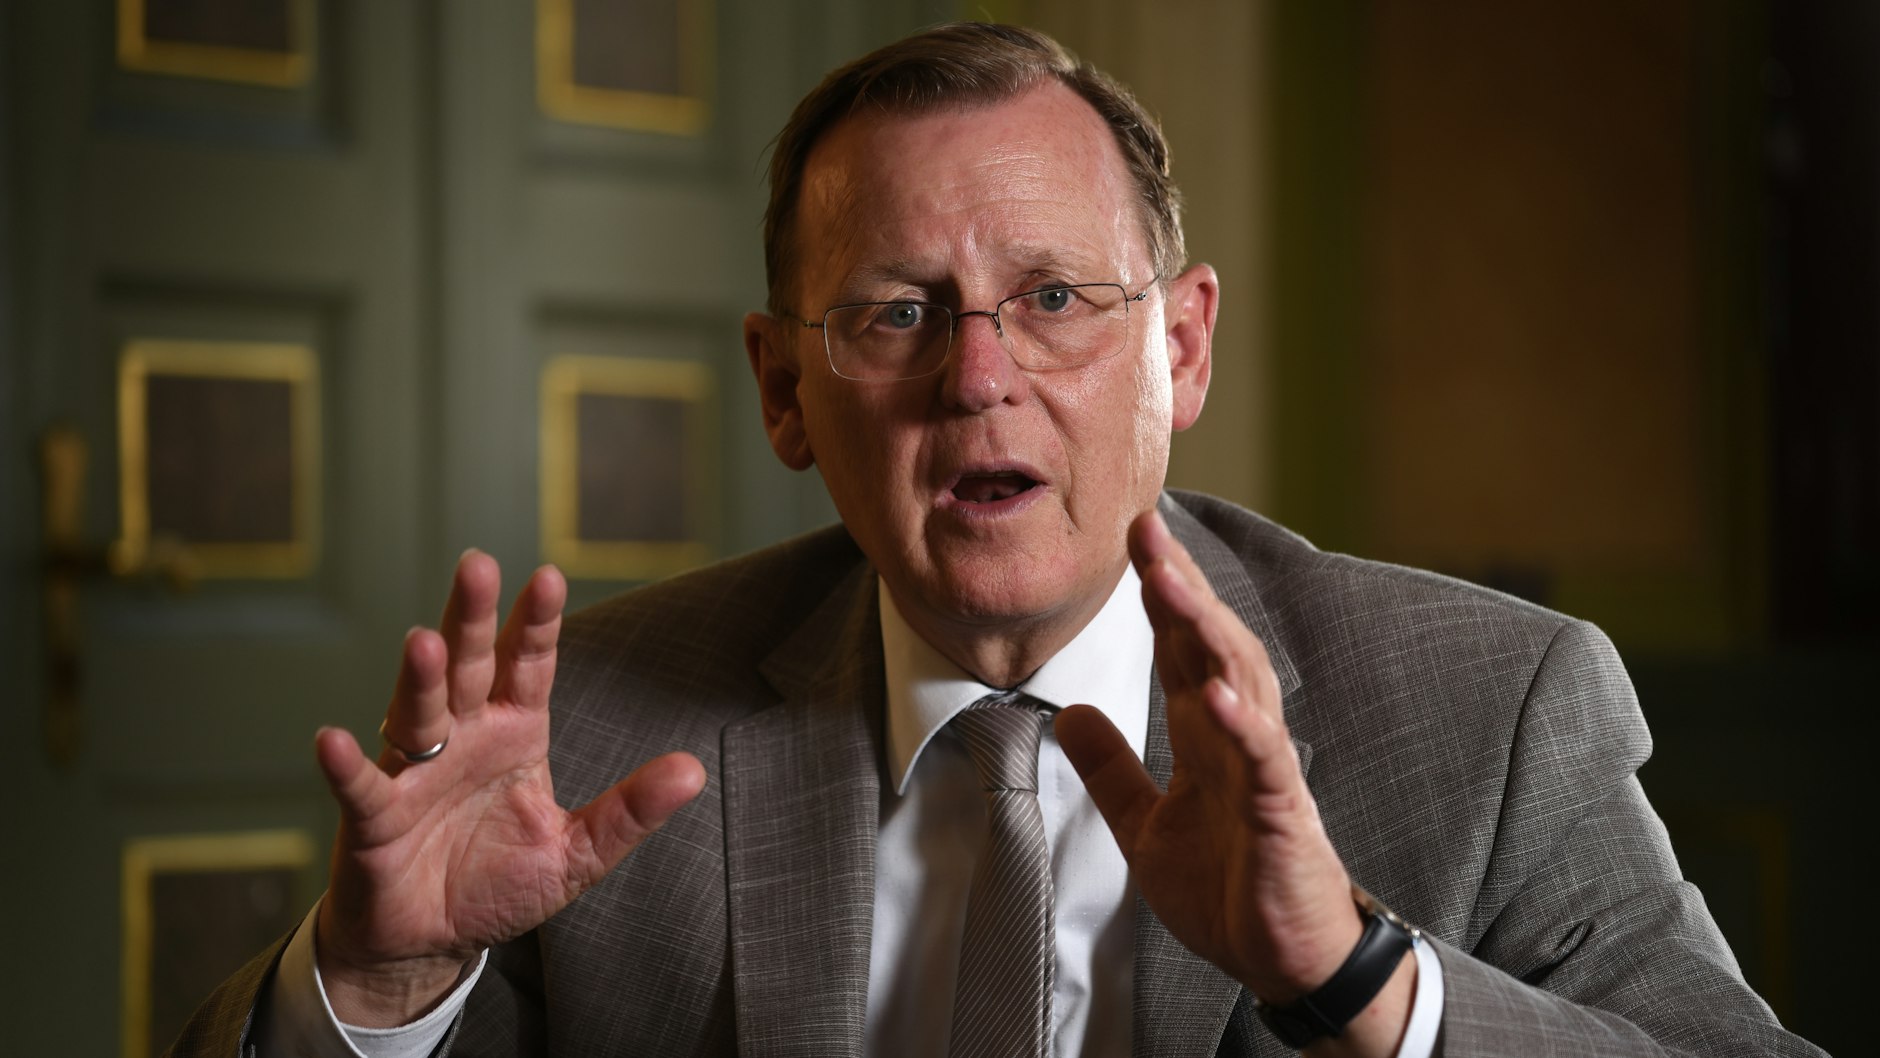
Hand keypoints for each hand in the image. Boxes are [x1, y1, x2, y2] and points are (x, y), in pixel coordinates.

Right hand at [312, 551, 705, 1025]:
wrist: (430, 941)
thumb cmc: (498, 884)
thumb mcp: (577, 852)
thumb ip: (630, 811)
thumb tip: (694, 771)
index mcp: (515, 733)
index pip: (529, 666)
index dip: (537, 624)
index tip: (550, 577)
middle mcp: (463, 738)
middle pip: (468, 667)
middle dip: (471, 619)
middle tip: (477, 566)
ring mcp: (415, 772)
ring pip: (418, 712)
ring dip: (419, 679)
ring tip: (423, 643)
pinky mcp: (374, 818)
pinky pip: (361, 786)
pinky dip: (345, 765)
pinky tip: (333, 741)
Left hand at [1056, 511, 1413, 1054]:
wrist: (1285, 959)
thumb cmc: (1230, 890)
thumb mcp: (1146, 826)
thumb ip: (1112, 769)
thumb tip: (1068, 714)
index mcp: (1205, 734)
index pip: (1179, 647)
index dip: (1156, 593)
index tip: (1130, 536)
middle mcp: (1237, 735)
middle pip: (1209, 643)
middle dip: (1179, 585)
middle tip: (1147, 528)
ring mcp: (1263, 768)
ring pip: (1239, 680)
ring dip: (1203, 630)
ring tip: (1169, 582)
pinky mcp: (1282, 811)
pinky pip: (1264, 759)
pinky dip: (1241, 723)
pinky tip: (1216, 694)